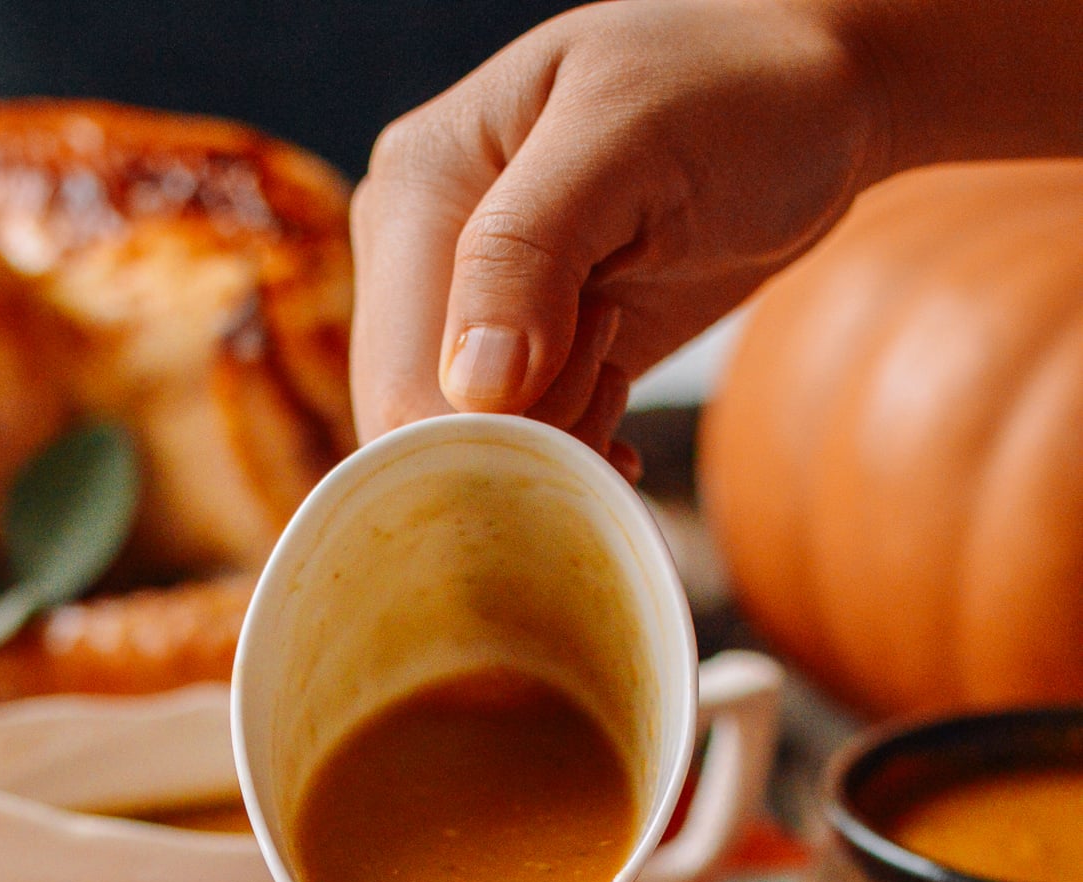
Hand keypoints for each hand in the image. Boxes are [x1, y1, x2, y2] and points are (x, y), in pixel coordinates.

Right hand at [350, 0, 887, 469]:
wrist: (809, 108)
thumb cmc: (735, 91)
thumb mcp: (631, 137)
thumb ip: (530, 248)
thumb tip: (475, 386)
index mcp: (414, 190)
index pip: (404, 380)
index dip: (494, 430)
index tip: (597, 377)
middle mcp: (418, 258)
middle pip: (424, 430)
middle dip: (527, 437)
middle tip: (613, 364)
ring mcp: (466, 311)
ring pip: (466, 453)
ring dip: (556, 444)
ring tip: (618, 362)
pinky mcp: (521, 354)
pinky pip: (508, 451)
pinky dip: (569, 457)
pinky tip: (616, 423)